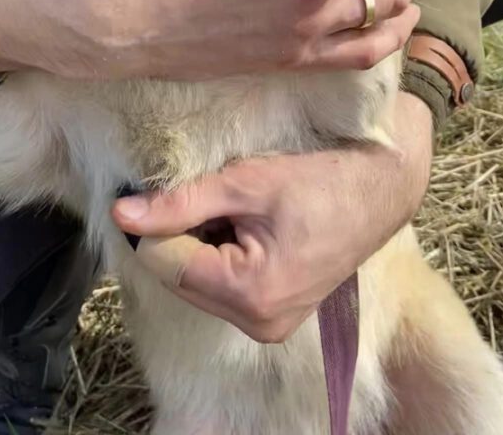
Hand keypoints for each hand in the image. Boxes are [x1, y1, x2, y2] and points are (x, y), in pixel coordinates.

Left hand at [112, 90, 432, 341]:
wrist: (382, 186)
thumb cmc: (321, 178)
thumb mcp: (245, 182)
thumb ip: (179, 202)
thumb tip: (120, 213)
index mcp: (250, 293)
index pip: (165, 264)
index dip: (156, 224)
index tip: (161, 189)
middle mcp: (258, 323)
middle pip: (181, 278)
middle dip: (182, 235)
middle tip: (213, 193)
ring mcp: (270, 325)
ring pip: (200, 283)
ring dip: (202, 244)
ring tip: (238, 208)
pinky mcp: (277, 316)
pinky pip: (225, 288)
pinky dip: (223, 254)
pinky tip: (247, 225)